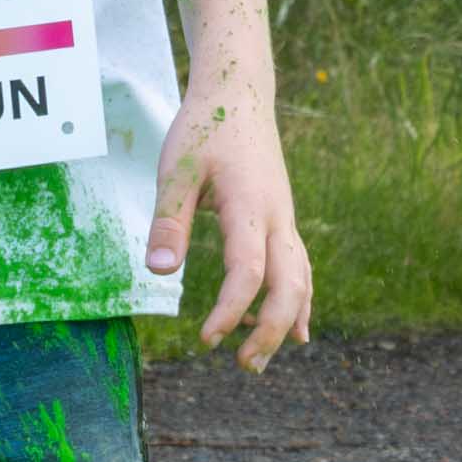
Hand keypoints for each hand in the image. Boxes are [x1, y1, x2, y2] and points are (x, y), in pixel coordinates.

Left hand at [150, 73, 310, 371]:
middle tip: (242, 366)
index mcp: (249, 206)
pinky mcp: (282, 220)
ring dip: (284, 322)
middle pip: (289, 285)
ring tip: (258, 361)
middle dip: (269, 330)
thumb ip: (169, 220)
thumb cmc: (204, 130)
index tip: (205, 340)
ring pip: (300, 280)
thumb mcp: (176, 169)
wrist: (239, 95)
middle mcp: (277, 218)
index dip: (229, 310)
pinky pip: (300, 269)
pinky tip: (293, 330)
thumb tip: (161, 272)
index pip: (248, 271)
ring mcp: (285, 220)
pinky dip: (297, 302)